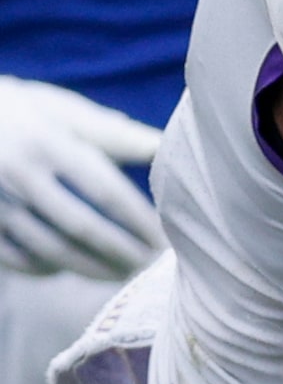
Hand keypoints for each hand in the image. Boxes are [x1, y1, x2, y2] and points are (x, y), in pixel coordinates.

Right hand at [0, 77, 165, 279]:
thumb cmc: (20, 110)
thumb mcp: (61, 109)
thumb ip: (110, 133)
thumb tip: (159, 146)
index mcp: (48, 144)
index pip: (105, 190)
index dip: (138, 219)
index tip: (164, 238)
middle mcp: (19, 176)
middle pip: (80, 226)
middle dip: (120, 251)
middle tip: (150, 266)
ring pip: (49, 249)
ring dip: (90, 267)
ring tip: (120, 274)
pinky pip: (16, 258)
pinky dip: (45, 269)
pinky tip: (69, 270)